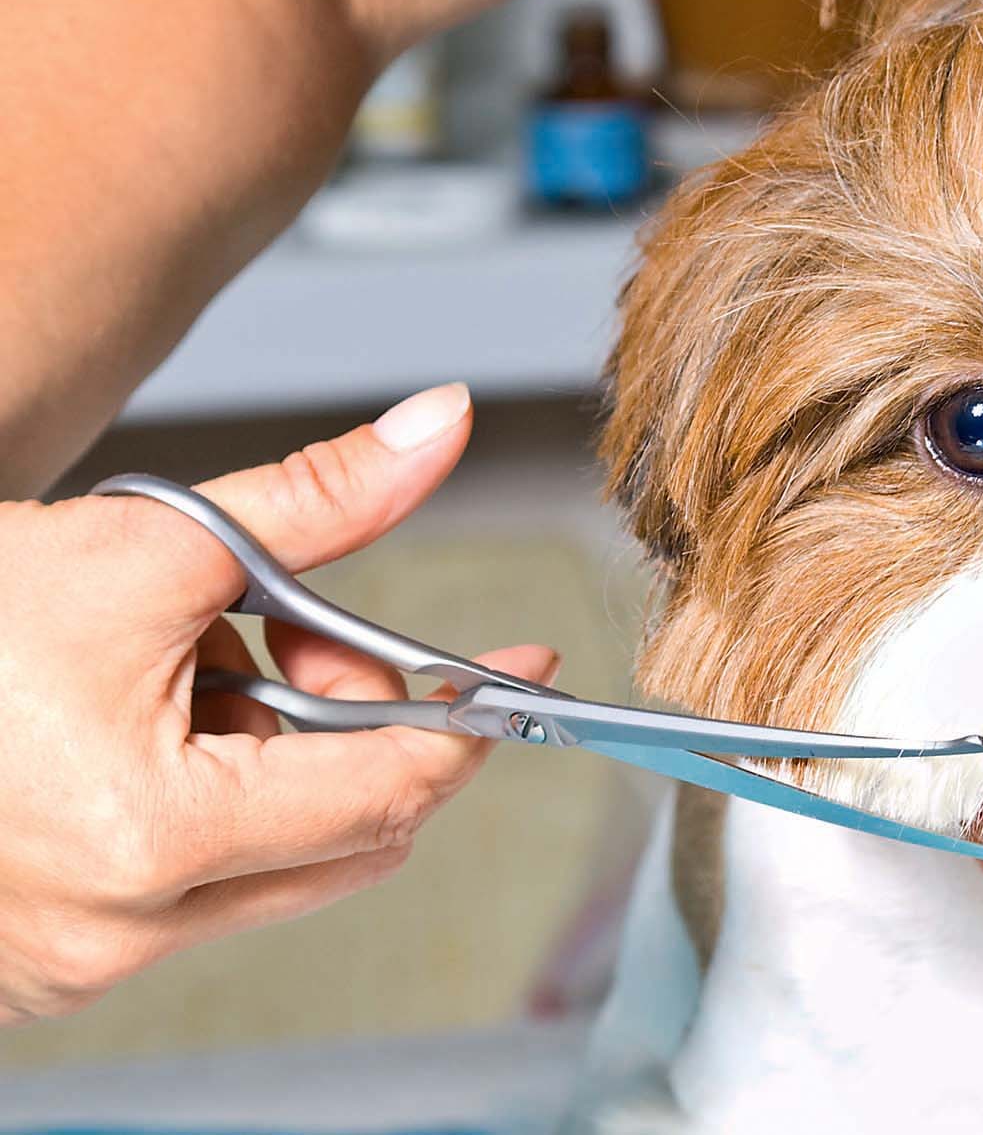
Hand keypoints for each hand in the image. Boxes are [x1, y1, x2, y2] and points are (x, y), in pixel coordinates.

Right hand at [0, 383, 557, 1024]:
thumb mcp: (146, 541)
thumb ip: (320, 498)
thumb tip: (439, 428)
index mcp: (153, 836)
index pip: (390, 790)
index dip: (470, 719)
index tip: (520, 670)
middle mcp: (119, 929)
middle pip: (347, 831)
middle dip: (353, 720)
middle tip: (294, 629)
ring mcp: (80, 961)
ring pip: (280, 860)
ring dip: (281, 759)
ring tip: (189, 669)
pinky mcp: (50, 966)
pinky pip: (202, 887)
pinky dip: (214, 803)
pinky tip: (142, 732)